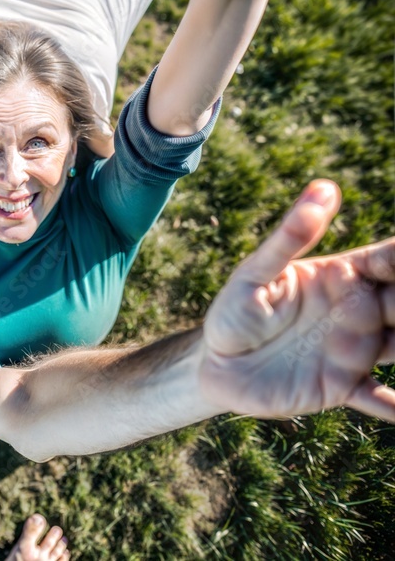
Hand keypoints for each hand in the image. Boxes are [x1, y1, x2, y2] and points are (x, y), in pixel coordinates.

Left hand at [201, 179, 394, 420]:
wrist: (214, 364)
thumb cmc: (235, 310)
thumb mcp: (255, 273)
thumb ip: (290, 237)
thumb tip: (324, 188)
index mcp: (341, 278)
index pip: (387, 261)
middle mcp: (357, 313)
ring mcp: (352, 351)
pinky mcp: (339, 386)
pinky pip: (375, 397)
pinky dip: (390, 404)